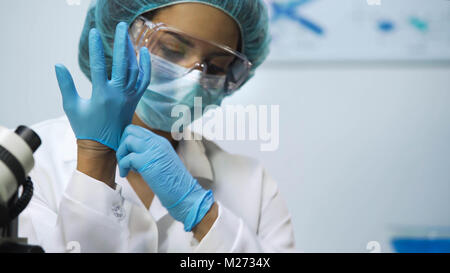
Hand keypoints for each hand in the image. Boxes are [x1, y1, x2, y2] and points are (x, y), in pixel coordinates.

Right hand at [55, 22, 150, 150]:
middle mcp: (118, 94)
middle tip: (121, 26)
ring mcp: (129, 97)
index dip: (96, 48)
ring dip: (131, 51)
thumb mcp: (71, 106)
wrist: (104, 145)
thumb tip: (58, 64)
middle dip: (122, 42)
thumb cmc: (85, 126)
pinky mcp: (135, 99)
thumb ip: (66, 84)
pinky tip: (144, 53)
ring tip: (126, 36)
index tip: (94, 33)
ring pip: (134, 70)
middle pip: (123, 63)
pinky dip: (146, 66)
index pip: (99, 66)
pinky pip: (144, 80)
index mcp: (101, 95)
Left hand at [116, 125, 214, 231]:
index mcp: (160, 142)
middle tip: (124, 160)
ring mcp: (153, 150)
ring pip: (127, 141)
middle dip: (122, 145)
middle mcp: (157, 142)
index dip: (127, 141)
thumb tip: (131, 153)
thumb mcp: (162, 161)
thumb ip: (149, 153)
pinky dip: (123, 167)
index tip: (127, 154)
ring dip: (121, 155)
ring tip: (126, 168)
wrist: (184, 193)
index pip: (138, 130)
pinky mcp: (147, 161)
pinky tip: (126, 175)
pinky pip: (127, 158)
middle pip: (130, 131)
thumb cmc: (173, 182)